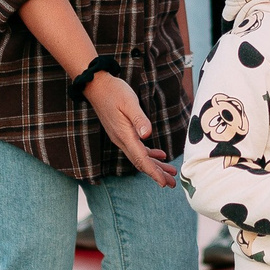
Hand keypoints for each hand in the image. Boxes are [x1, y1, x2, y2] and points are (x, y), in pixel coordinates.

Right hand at [84, 71, 176, 186]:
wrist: (97, 86)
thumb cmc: (114, 91)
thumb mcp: (129, 102)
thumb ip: (139, 119)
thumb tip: (147, 135)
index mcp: (124, 135)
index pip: (141, 159)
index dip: (153, 172)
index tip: (163, 183)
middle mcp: (122, 140)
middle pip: (141, 162)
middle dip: (157, 174)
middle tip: (172, 184)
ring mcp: (121, 137)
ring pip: (140, 157)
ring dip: (155, 166)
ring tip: (169, 173)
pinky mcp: (123, 132)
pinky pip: (137, 149)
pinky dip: (149, 154)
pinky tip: (160, 155)